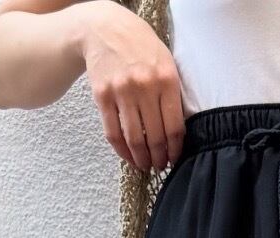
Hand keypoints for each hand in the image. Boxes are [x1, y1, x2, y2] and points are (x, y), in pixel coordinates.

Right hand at [75, 3, 184, 171]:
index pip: (174, 127)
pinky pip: (112, 133)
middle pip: (154, 137)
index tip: (174, 159)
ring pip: (134, 139)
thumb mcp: (166, 63)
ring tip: (145, 165)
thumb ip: (172, 94)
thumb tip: (176, 134)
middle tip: (159, 166)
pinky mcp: (102, 96)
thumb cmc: (141, 48)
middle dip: (159, 158)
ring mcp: (122, 92)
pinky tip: (128, 156)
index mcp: (166, 80)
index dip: (175, 150)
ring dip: (141, 159)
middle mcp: (145, 86)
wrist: (106, 28)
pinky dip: (121, 150)